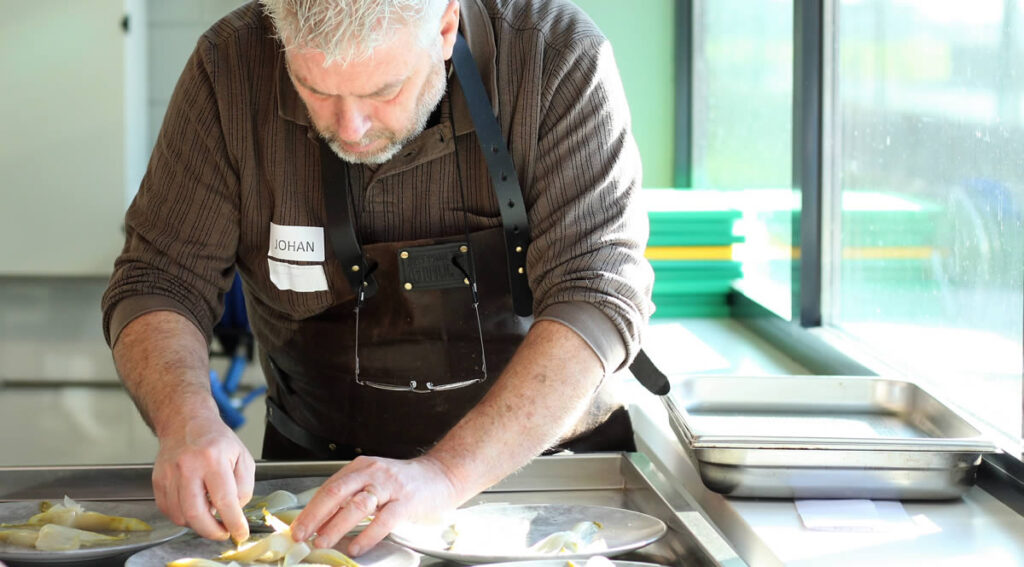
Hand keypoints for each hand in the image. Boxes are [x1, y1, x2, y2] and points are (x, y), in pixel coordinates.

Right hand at [152, 413, 254, 542]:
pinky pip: (169, 511)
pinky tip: (194, 507)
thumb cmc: (217, 440)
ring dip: (198, 524)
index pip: (224, 500)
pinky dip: (183, 516)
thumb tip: (234, 510)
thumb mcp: (243, 456)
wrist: (186, 422)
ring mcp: (169, 474)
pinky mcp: (157, 480)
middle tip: (223, 532)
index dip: (234, 522)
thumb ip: (244, 486)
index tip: (240, 533)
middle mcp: (188, 466)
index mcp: (213, 458)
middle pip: (196, 514)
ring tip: (210, 514)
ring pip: (181, 516)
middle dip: (212, 532)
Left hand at [291, 455, 460, 555]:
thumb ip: (353, 494)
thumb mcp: (376, 480)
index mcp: (362, 467)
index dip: (310, 509)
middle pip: (337, 493)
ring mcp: (391, 486)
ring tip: (322, 542)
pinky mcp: (407, 502)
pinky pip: (384, 520)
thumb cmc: (407, 483)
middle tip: (301, 535)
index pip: (329, 487)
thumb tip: (322, 519)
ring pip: (357, 505)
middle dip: (315, 516)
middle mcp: (374, 473)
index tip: (297, 527)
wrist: (442, 475)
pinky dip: (367, 535)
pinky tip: (356, 547)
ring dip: (336, 526)